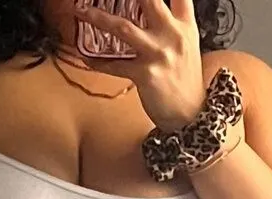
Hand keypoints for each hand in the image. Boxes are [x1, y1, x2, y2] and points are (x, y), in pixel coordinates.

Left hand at [74, 0, 206, 130]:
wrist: (190, 114)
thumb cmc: (184, 79)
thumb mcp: (186, 45)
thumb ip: (172, 22)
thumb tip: (150, 8)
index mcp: (185, 25)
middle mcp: (173, 35)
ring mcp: (159, 55)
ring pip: (125, 28)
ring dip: (99, 18)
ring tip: (81, 11)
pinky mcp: (146, 76)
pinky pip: (116, 66)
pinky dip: (98, 62)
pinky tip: (85, 57)